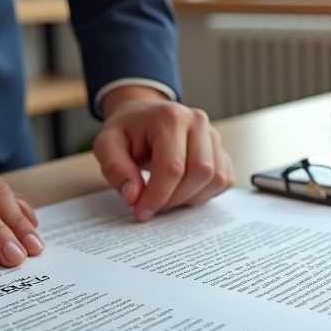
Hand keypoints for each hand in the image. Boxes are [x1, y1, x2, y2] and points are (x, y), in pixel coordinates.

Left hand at [93, 86, 234, 220]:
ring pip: (216, 179)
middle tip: (154, 205)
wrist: (143, 118)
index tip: (142, 212)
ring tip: (167, 196)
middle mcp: (198, 123)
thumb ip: (116, 170)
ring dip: (191, 198)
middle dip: (175, 199)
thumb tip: (134, 197)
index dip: (158, 196)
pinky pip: (224, 181)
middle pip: (200, 173)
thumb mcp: (107, 145)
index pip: (173, 166)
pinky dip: (205, 194)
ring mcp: (214, 136)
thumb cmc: (127, 131)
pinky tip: (183, 191)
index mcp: (170, 117)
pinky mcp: (221, 151)